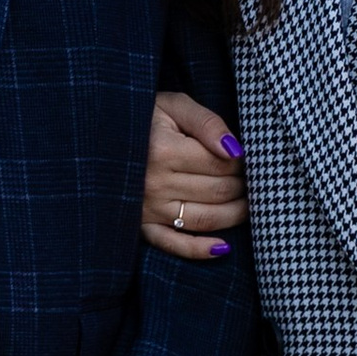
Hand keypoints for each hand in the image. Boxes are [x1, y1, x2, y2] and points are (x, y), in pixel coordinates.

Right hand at [142, 89, 247, 260]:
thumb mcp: (174, 105)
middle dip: (242, 187)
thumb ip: (207, 123)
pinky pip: (173, 245)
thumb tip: (235, 150)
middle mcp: (154, 183)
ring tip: (249, 206)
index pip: (220, 164)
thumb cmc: (144, 115)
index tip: (250, 158)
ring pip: (203, 219)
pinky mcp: (141, 226)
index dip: (242, 162)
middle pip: (216, 192)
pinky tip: (223, 248)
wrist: (103, 134)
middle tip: (253, 180)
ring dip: (233, 216)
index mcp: (163, 150)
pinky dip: (200, 250)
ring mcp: (146, 209)